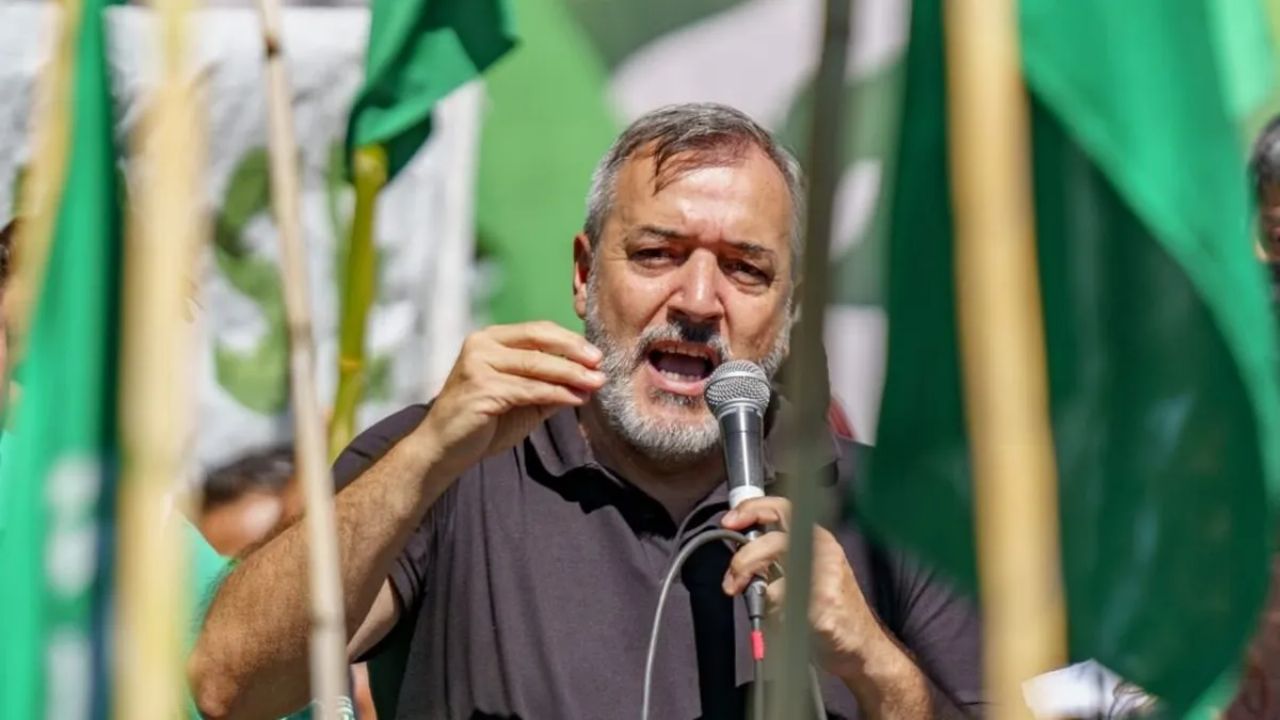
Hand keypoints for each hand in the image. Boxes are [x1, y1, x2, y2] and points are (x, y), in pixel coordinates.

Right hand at [418, 322, 605, 475]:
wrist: (444, 449)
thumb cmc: (483, 423)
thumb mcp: (522, 400)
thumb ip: (549, 385)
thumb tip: (587, 380)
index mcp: (489, 339)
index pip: (537, 330)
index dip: (569, 340)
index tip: (597, 354)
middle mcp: (481, 344)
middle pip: (538, 340)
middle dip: (574, 352)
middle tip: (601, 364)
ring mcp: (478, 364)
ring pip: (536, 365)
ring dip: (571, 374)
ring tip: (596, 383)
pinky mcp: (481, 387)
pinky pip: (529, 389)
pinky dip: (557, 393)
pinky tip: (577, 399)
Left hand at [720, 497, 879, 676]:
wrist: (861, 643)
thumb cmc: (829, 606)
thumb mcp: (806, 569)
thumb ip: (775, 555)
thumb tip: (737, 549)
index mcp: (817, 539)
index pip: (781, 508)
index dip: (751, 509)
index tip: (729, 522)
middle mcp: (824, 551)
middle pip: (771, 542)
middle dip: (743, 562)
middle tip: (732, 582)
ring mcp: (826, 578)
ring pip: (772, 582)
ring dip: (762, 598)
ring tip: (770, 608)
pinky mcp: (823, 605)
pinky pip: (783, 609)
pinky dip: (778, 619)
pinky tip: (791, 621)